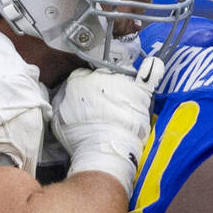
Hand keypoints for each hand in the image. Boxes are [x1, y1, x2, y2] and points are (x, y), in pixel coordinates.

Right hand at [51, 56, 163, 192]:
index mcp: (78, 79)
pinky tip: (153, 64)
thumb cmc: (80, 137)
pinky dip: (152, 69)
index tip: (88, 101)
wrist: (103, 148)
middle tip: (104, 106)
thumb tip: (66, 93)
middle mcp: (100, 74)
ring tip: (121, 104)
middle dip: (103, 86)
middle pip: (103, 73)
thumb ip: (62, 99)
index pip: (82, 75)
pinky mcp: (139, 91)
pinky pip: (149, 74)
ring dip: (121, 86)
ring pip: (122, 75)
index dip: (86, 88)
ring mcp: (121, 81)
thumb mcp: (59, 117)